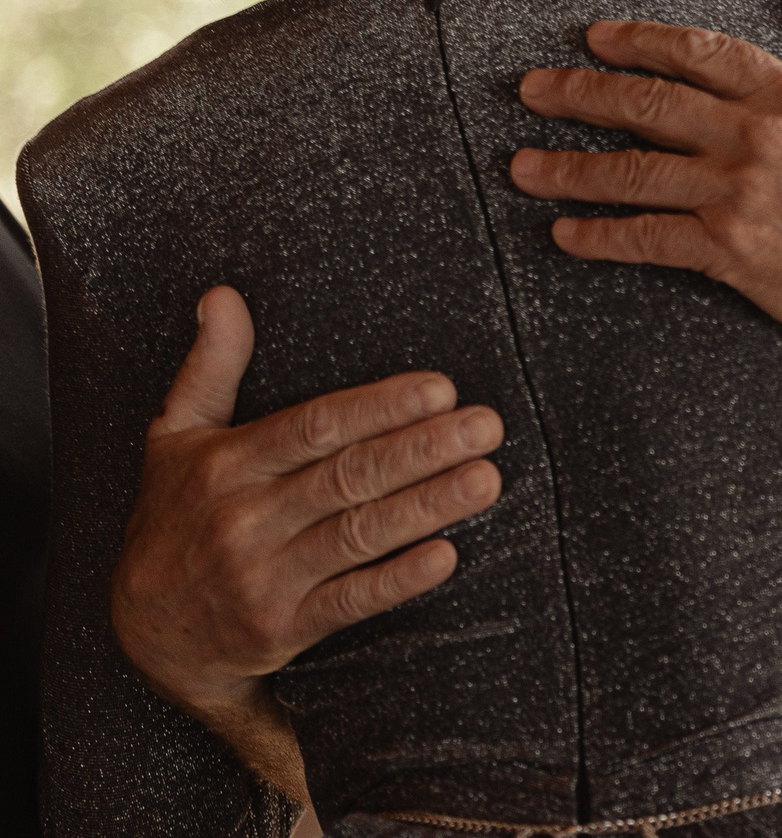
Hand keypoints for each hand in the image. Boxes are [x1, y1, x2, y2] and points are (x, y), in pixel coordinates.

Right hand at [114, 288, 502, 791]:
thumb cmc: (175, 518)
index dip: (378, 408)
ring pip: (356, 534)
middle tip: (486, 426)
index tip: (440, 389)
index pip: (313, 428)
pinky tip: (445, 556)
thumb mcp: (175, 439)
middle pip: (346, 476)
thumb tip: (222, 295)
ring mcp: (263, 578)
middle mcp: (244, 519)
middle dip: (422, 449)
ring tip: (485, 479)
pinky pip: (348, 602)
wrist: (145, 634)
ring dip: (426, 507)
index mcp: (227, 465)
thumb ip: (209, 366)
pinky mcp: (281, 629)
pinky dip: (396, 580)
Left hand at [510, 0, 781, 394]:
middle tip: (533, 89)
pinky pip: (646, 238)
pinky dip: (600, 235)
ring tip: (523, 165)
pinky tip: (566, 232)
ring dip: (569, 167)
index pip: (700, 54)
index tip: (597, 37)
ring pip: (632, 171)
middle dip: (581, 93)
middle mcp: (753, 138)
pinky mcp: (726, 252)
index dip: (642, 41)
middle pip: (648, 105)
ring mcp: (734, 195)